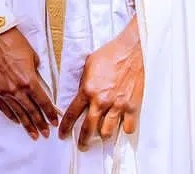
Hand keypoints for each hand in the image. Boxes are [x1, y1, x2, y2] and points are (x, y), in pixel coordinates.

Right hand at [0, 27, 59, 139]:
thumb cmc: (15, 43)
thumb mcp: (33, 57)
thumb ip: (36, 73)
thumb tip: (38, 83)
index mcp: (29, 80)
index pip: (43, 102)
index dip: (50, 113)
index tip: (54, 121)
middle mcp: (17, 89)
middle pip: (31, 111)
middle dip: (40, 123)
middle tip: (45, 133)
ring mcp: (4, 90)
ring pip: (18, 113)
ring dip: (27, 124)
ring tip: (33, 134)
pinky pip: (4, 107)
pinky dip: (11, 115)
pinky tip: (17, 121)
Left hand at [58, 18, 143, 150]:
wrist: (131, 50)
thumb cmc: (110, 54)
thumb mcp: (89, 65)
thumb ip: (84, 82)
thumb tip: (81, 92)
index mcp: (87, 90)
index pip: (72, 114)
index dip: (65, 127)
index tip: (62, 135)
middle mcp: (101, 101)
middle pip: (88, 128)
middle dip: (82, 140)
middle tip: (81, 145)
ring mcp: (117, 105)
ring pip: (107, 131)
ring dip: (103, 134)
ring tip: (102, 134)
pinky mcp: (132, 106)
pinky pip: (127, 127)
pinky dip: (124, 129)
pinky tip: (121, 126)